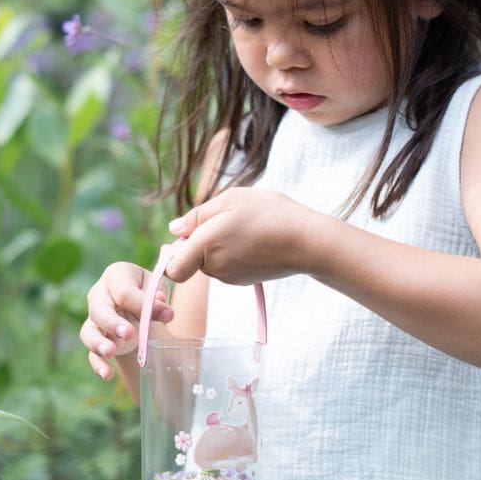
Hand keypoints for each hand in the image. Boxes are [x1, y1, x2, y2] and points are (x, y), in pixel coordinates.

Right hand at [81, 262, 173, 379]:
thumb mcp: (157, 290)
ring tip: (110, 352)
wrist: (141, 307)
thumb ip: (159, 299)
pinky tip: (106, 374)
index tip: (164, 312)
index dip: (141, 303)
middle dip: (112, 322)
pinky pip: (91, 353)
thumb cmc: (148, 292)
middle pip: (99, 309)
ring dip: (98, 343)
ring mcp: (94, 319)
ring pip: (89, 332)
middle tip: (129, 333)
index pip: (123, 291)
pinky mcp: (96, 340)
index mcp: (115, 275)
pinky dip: (98, 364)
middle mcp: (99, 295)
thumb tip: (164, 309)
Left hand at [163, 188, 314, 284]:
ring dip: (219, 245)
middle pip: (192, 259)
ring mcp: (230, 277)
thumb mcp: (231, 199)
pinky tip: (254, 237)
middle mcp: (215, 268)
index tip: (187, 235)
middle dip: (201, 241)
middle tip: (227, 218)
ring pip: (210, 261)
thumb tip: (174, 229)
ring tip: (245, 225)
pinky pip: (227, 265)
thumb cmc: (269, 214)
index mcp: (206, 246)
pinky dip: (233, 252)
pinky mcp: (244, 280)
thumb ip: (197, 215)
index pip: (173, 269)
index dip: (173, 254)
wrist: (307, 241)